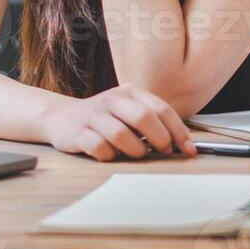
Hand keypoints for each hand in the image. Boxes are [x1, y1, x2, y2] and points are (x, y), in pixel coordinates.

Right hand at [42, 83, 197, 160]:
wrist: (61, 117)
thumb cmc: (103, 119)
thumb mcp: (128, 112)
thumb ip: (152, 123)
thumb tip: (184, 145)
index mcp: (129, 92)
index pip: (161, 109)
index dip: (179, 131)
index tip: (189, 150)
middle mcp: (112, 99)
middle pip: (143, 118)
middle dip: (160, 140)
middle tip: (163, 152)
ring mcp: (93, 115)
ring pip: (121, 134)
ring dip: (135, 151)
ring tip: (136, 154)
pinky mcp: (78, 132)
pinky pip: (99, 147)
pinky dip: (110, 156)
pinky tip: (111, 155)